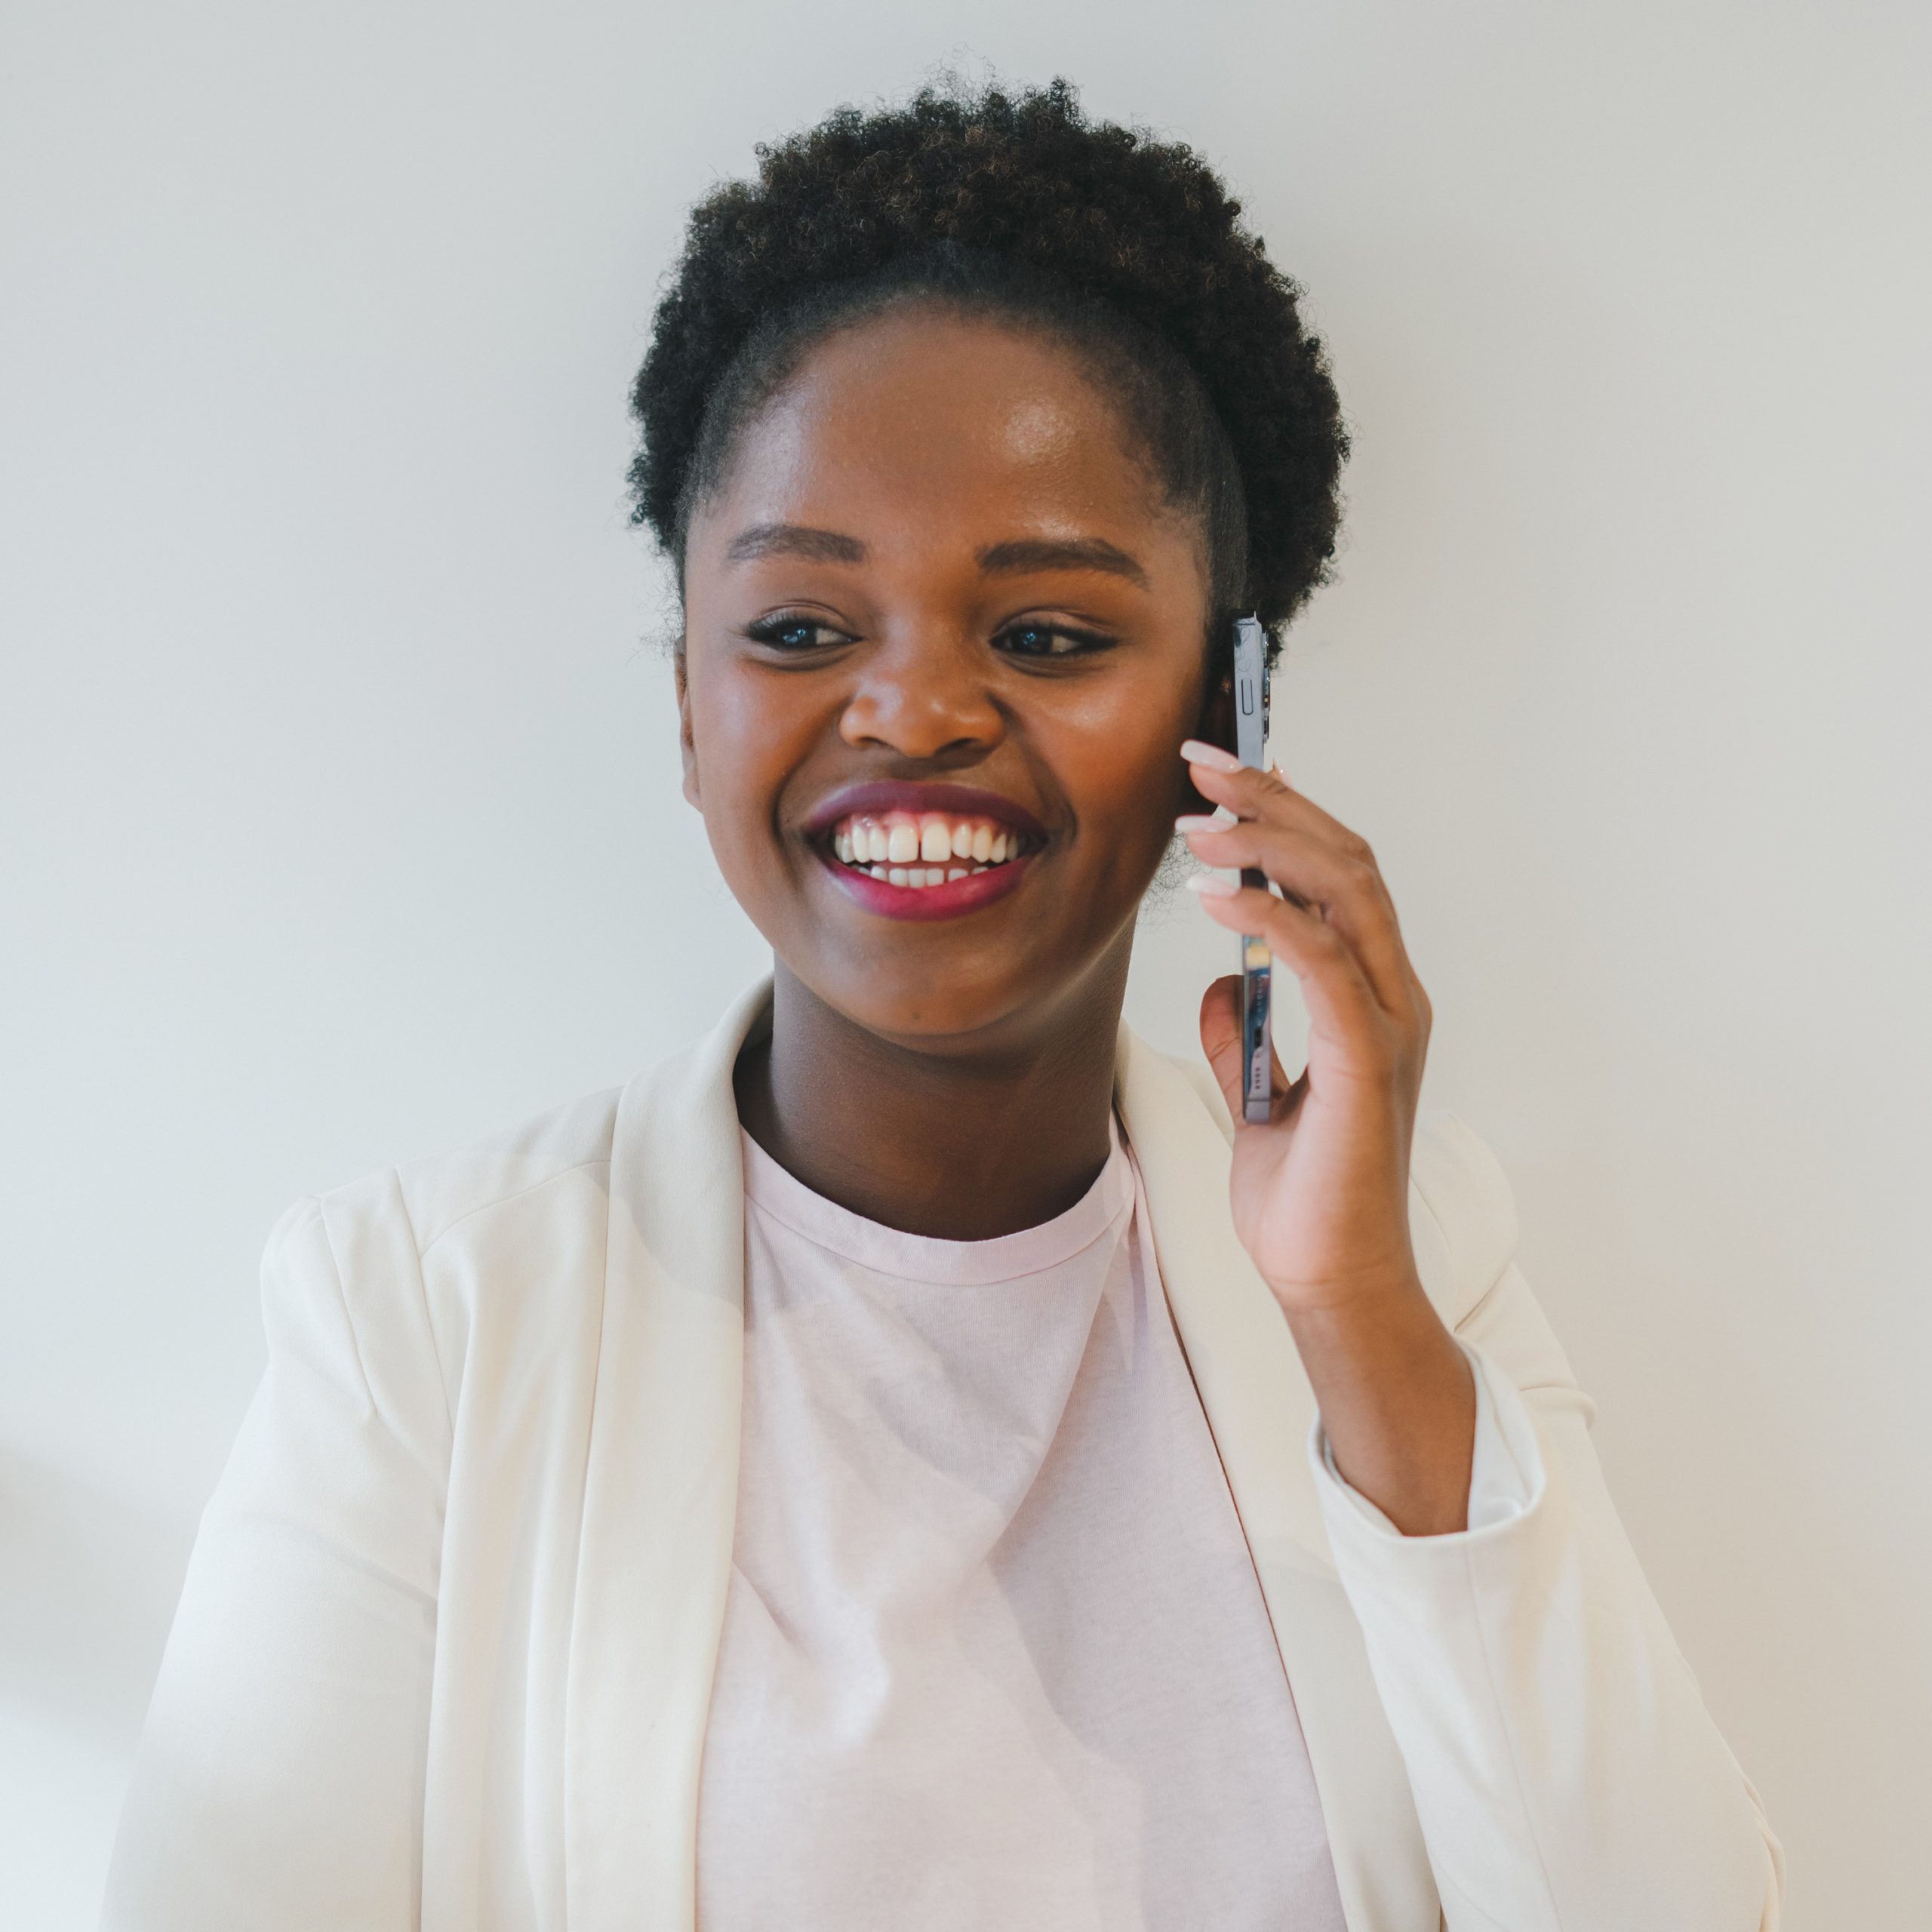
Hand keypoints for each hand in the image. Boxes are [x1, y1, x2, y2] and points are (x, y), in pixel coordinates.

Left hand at [1177, 740, 1432, 1318]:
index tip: (1226, 774)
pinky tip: (1216, 895)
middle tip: (1203, 763)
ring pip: (1347, 893)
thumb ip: (1246, 1032)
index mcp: (1371, 996)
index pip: (1338, 876)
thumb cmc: (1303, 1196)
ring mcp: (1388, 1025)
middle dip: (1275, 800)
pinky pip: (1323, 965)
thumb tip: (1219, 977)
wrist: (1330, 1280)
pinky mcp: (1367, 1063)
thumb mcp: (1258, 1095)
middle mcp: (1390, 996)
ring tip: (1199, 820)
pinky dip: (1272, 918)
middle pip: (1346, 861)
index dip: (1288, 813)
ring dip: (1271, 842)